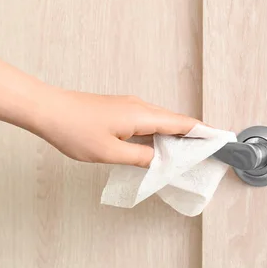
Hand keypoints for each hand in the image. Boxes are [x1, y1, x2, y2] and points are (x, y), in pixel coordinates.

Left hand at [30, 88, 199, 166]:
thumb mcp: (110, 153)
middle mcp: (139, 106)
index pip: (181, 123)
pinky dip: (156, 133)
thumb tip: (159, 161)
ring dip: (172, 136)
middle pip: (174, 121)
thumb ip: (139, 158)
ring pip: (159, 121)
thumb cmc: (74, 130)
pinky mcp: (119, 109)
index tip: (218, 139)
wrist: (48, 110)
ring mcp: (129, 106)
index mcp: (142, 115)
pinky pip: (146, 121)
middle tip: (204, 152)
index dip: (202, 132)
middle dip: (191, 136)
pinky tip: (153, 148)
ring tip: (182, 154)